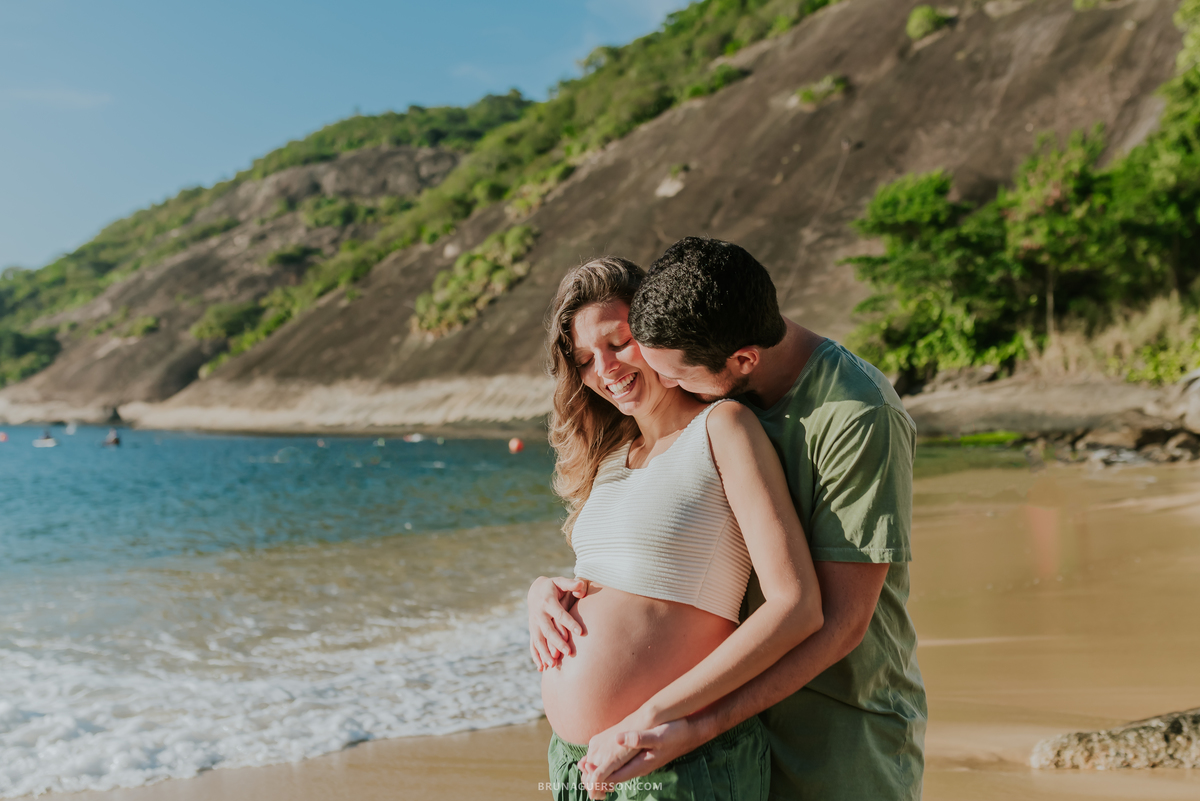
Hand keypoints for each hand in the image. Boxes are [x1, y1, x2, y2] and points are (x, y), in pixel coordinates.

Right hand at [527, 576, 586, 670]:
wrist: (535, 590)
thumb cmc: (553, 587)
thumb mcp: (560, 581)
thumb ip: (571, 584)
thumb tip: (581, 585)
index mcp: (548, 602)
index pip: (560, 614)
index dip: (570, 623)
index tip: (581, 632)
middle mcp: (539, 614)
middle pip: (548, 630)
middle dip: (557, 642)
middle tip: (569, 653)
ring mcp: (534, 624)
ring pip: (539, 640)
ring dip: (545, 653)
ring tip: (554, 665)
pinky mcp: (532, 630)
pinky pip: (533, 645)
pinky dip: (536, 656)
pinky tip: (542, 668)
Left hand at [581, 717, 707, 796]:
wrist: (691, 732)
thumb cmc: (675, 733)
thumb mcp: (658, 734)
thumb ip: (639, 738)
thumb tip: (618, 738)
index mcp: (641, 765)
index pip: (614, 776)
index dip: (598, 776)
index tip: (584, 769)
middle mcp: (639, 767)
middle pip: (613, 777)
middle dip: (596, 775)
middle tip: (581, 766)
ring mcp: (641, 762)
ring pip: (617, 771)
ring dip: (602, 769)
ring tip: (587, 762)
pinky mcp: (642, 756)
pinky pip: (623, 764)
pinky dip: (611, 762)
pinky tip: (604, 755)